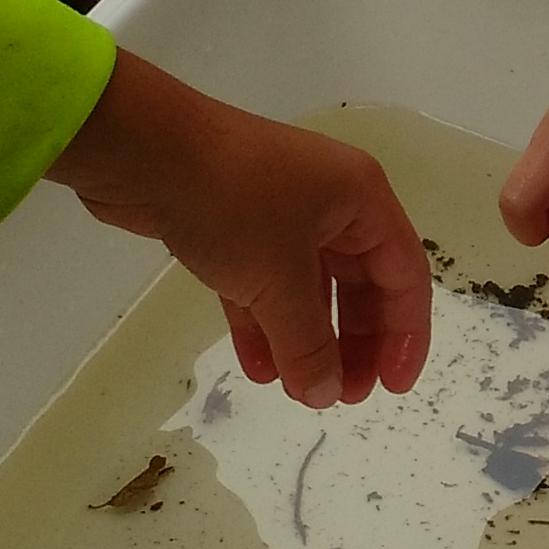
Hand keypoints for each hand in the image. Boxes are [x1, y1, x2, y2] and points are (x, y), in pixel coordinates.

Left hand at [45, 50, 432, 407]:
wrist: (142, 151)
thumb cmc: (231, 204)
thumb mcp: (279, 281)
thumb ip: (308, 345)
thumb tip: (326, 395)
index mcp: (361, 199)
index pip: (405, 276)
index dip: (405, 335)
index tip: (391, 389)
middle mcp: (329, 202)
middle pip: (360, 284)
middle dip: (353, 343)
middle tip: (342, 397)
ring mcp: (279, 211)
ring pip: (308, 288)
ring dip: (305, 340)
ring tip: (298, 391)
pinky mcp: (233, 224)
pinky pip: (262, 284)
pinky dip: (263, 324)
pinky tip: (257, 368)